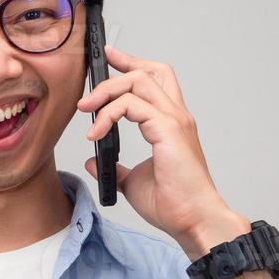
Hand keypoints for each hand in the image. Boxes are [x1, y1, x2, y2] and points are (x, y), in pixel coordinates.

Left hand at [77, 44, 250, 257]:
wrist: (193, 219)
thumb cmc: (174, 203)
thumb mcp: (134, 181)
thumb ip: (116, 168)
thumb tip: (95, 161)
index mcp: (171, 124)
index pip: (156, 79)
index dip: (132, 64)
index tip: (110, 58)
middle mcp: (176, 116)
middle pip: (149, 72)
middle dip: (118, 67)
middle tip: (90, 85)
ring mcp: (174, 120)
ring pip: (139, 81)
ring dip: (106, 91)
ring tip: (85, 110)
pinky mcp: (168, 130)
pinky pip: (132, 105)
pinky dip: (109, 114)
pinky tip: (96, 133)